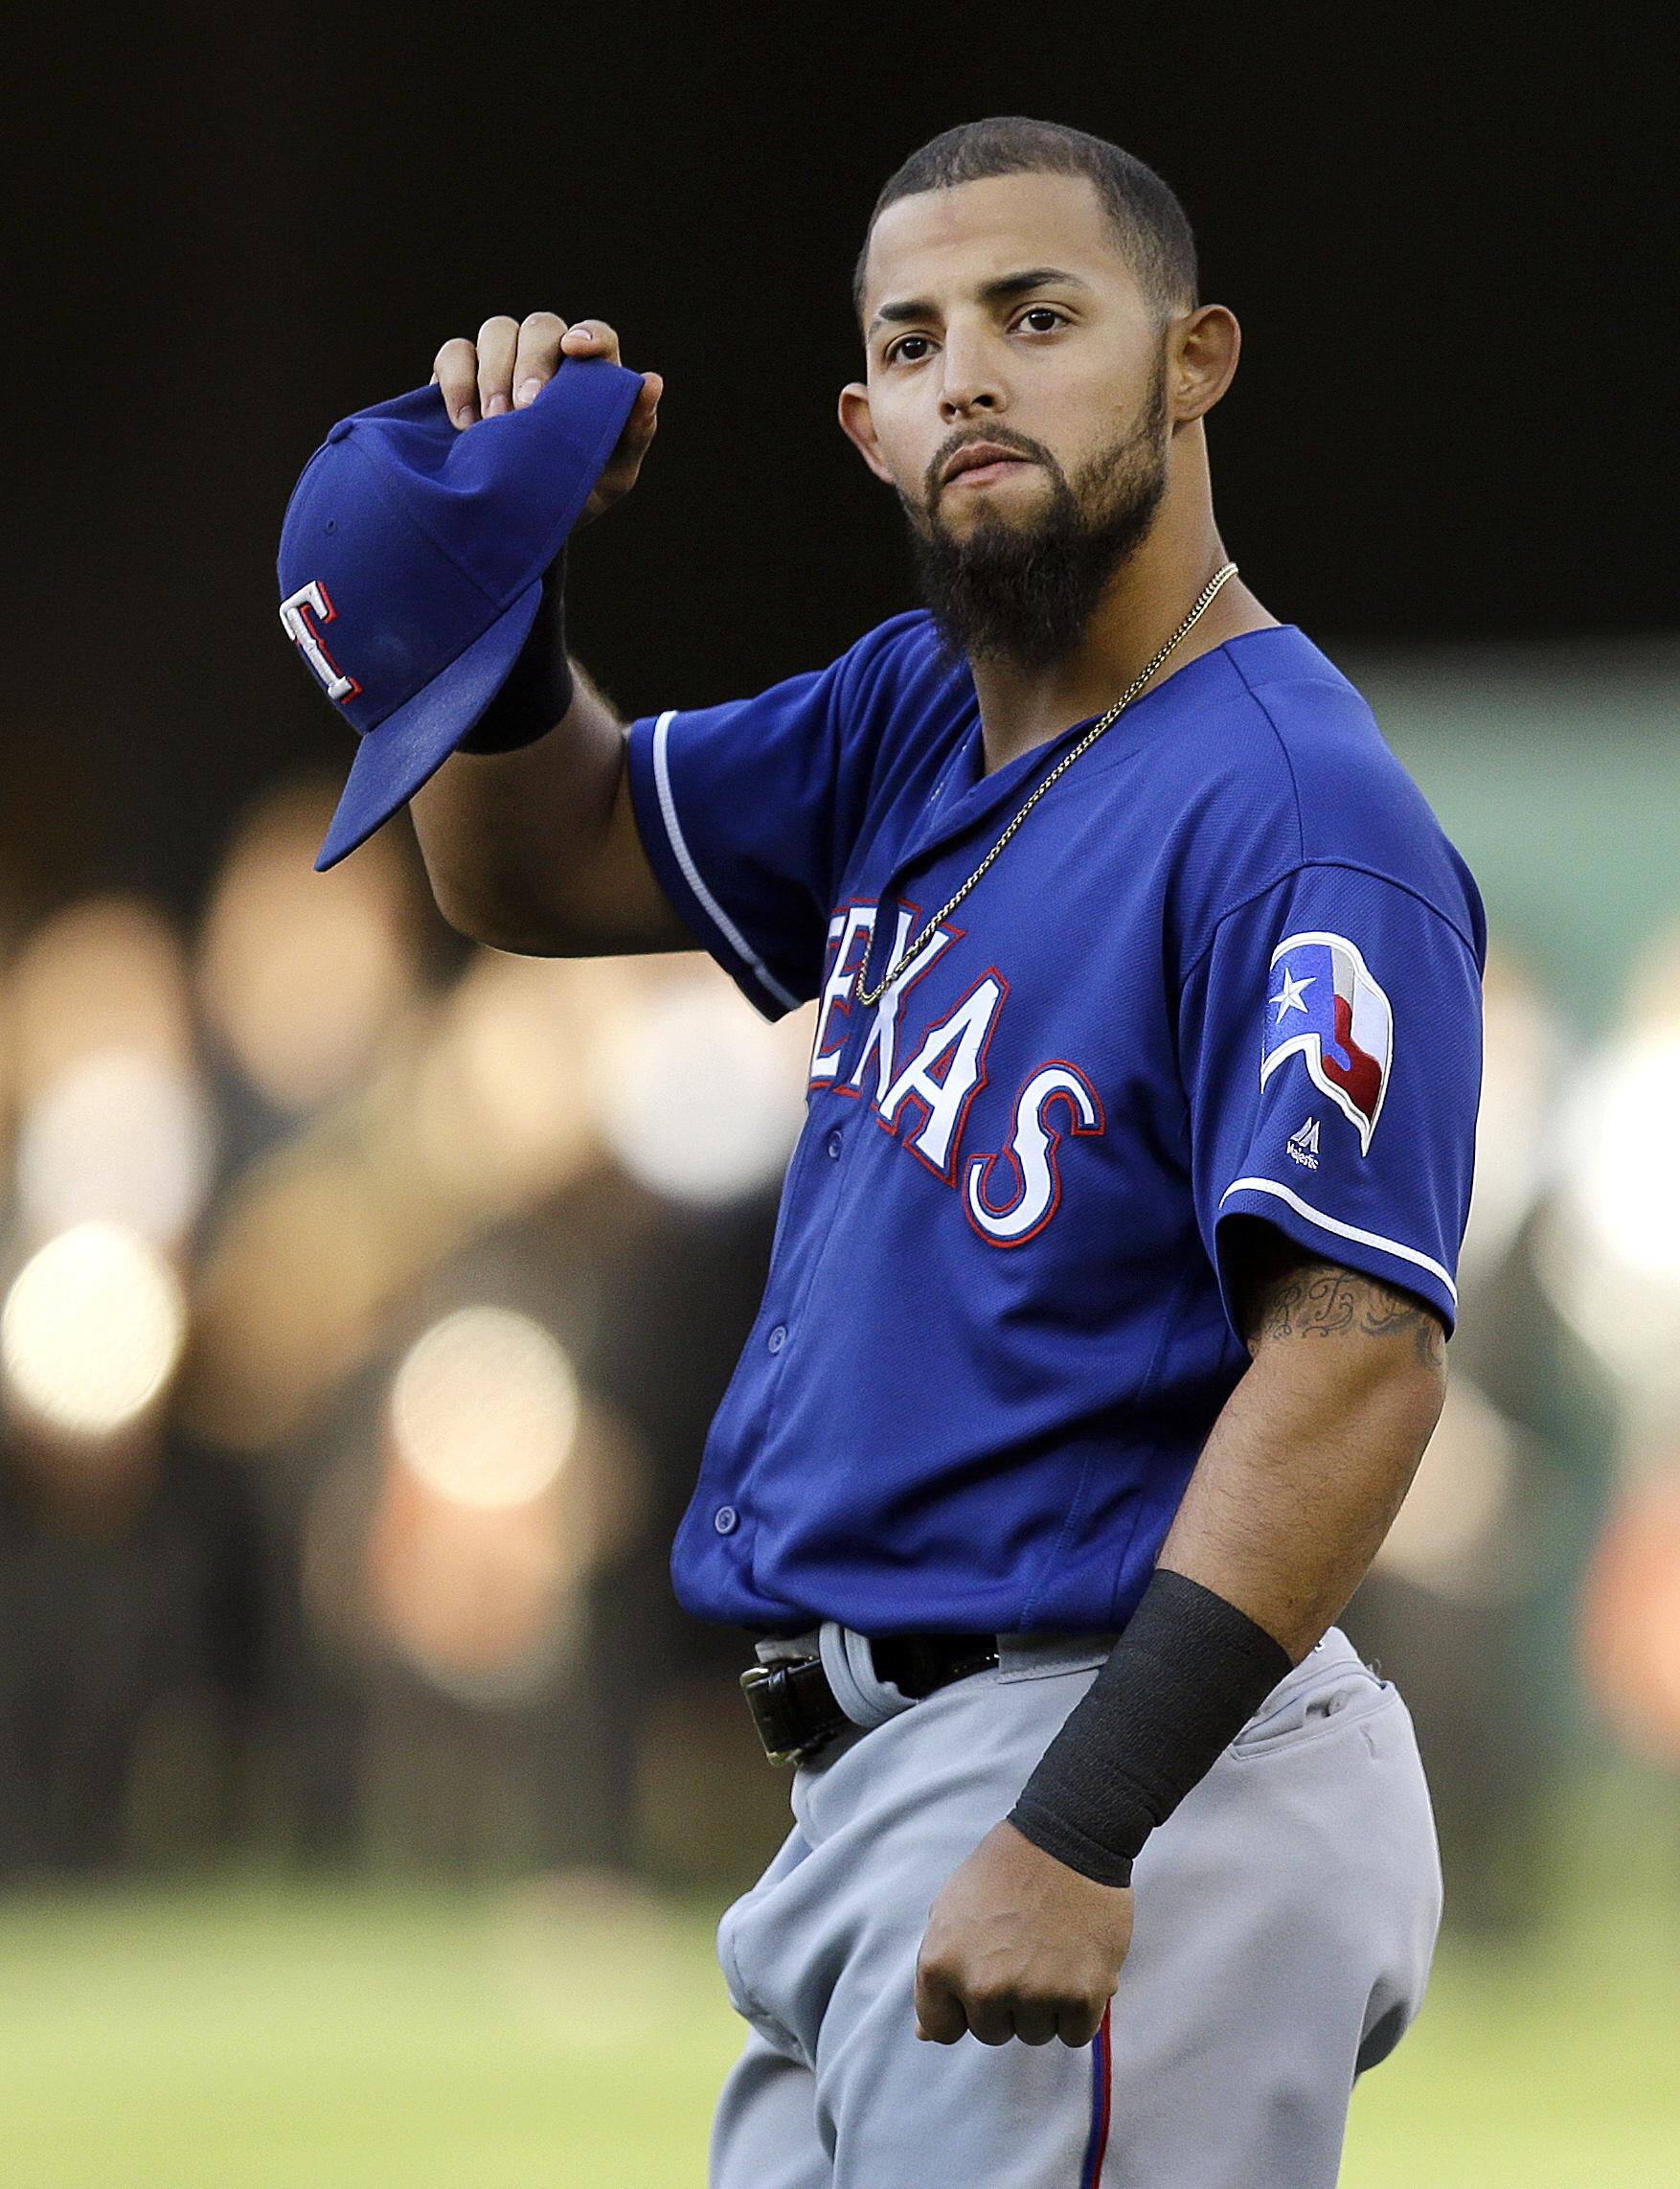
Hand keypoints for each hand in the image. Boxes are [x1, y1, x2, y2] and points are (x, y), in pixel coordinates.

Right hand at [430, 313, 661, 525]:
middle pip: (541, 327)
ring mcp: (502, 362)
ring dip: (494, 374)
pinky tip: (464, 425)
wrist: (520, 524)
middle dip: (532, 363)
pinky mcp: (460, 376)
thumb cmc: (575, 492)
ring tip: (494, 424)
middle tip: (525, 409)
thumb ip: (635, 431)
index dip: (588, 335)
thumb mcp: (611, 474)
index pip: (595, 335)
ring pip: (497, 332)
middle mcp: (546, 358)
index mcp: (589, 376)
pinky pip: (454, 354)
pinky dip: (457, 383)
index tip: (574, 351)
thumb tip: (653, 382)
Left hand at [914, 1819, 1132, 2047]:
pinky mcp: (1081, 1997)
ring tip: (1050, 1953)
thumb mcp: (950, 1910)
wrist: (1066, 1839)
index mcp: (941, 1965)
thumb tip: (925, 2033)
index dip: (961, 2007)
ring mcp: (1032, 1995)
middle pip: (992, 2033)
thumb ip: (938, 1972)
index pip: (941, 2028)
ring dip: (1043, 2006)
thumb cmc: (1003, 1870)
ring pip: (1034, 2033)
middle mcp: (982, 1987)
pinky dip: (1079, 2009)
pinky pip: (1074, 2033)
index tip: (980, 1980)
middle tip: (1021, 1954)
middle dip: (1005, 2003)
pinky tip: (1076, 1966)